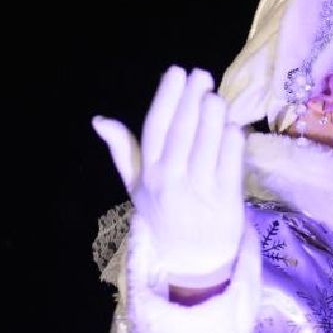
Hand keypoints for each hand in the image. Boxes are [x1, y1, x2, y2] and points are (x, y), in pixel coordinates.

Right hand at [92, 66, 246, 289]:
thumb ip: (122, 150)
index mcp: (148, 173)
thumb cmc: (163, 212)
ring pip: (208, 144)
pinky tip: (233, 125)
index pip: (155, 128)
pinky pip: (232, 164)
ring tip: (215, 96)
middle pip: (182, 132)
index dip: (166, 97)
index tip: (176, 72)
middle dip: (192, 99)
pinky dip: (233, 141)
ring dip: (213, 116)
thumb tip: (99, 120)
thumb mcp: (136, 185)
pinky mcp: (227, 201)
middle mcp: (171, 180)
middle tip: (201, 74)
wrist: (191, 260)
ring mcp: (200, 191)